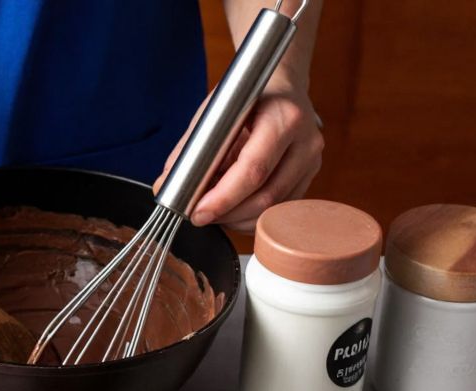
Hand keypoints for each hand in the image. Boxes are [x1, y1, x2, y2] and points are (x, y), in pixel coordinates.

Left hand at [157, 81, 323, 230]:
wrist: (283, 86)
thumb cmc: (248, 97)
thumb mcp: (215, 112)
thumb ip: (189, 150)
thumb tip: (164, 186)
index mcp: (283, 118)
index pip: (253, 169)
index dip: (223, 198)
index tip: (197, 212)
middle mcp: (305, 141)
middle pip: (266, 195)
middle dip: (228, 214)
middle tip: (200, 216)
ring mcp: (311, 161)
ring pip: (274, 208)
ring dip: (239, 219)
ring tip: (214, 213)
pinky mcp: (309, 176)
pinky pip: (280, 208)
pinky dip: (252, 216)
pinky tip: (234, 210)